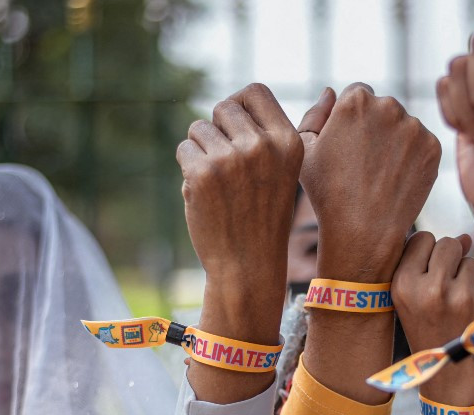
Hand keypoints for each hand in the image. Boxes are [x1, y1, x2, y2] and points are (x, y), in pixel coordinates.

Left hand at [177, 83, 302, 309]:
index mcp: (288, 142)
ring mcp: (232, 159)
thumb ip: (264, 137)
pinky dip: (188, 168)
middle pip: (224, 106)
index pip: (255, 91)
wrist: (249, 264)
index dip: (239, 105)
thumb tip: (232, 103)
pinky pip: (184, 149)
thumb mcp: (282, 172)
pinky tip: (205, 193)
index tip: (235, 128)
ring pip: (199, 128)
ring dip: (201, 150)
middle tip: (225, 163)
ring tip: (218, 182)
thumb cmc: (262, 217)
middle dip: (218, 129)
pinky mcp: (203, 173)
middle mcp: (263, 146)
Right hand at [297, 83, 441, 282]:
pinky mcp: (432, 147)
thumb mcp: (305, 151)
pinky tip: (395, 179)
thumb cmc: (328, 193)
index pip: (358, 94)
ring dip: (395, 141)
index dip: (351, 120)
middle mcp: (388, 106)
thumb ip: (314, 114)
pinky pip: (421, 144)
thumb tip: (330, 92)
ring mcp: (414, 127)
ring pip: (404, 126)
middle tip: (365, 163)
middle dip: (376, 127)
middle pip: (384, 107)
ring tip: (380, 174)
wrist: (363, 230)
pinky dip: (412, 157)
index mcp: (355, 100)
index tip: (349, 145)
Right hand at [392, 232, 473, 401]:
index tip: (427, 272)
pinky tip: (472, 313)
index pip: (423, 237)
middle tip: (446, 288)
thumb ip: (427, 263)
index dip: (428, 252)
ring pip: (471, 261)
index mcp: (403, 286)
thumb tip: (466, 237)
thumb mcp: (410, 301)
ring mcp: (460, 297)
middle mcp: (430, 289)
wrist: (450, 379)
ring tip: (457, 306)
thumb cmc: (428, 332)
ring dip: (468, 278)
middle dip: (451, 260)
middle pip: (449, 243)